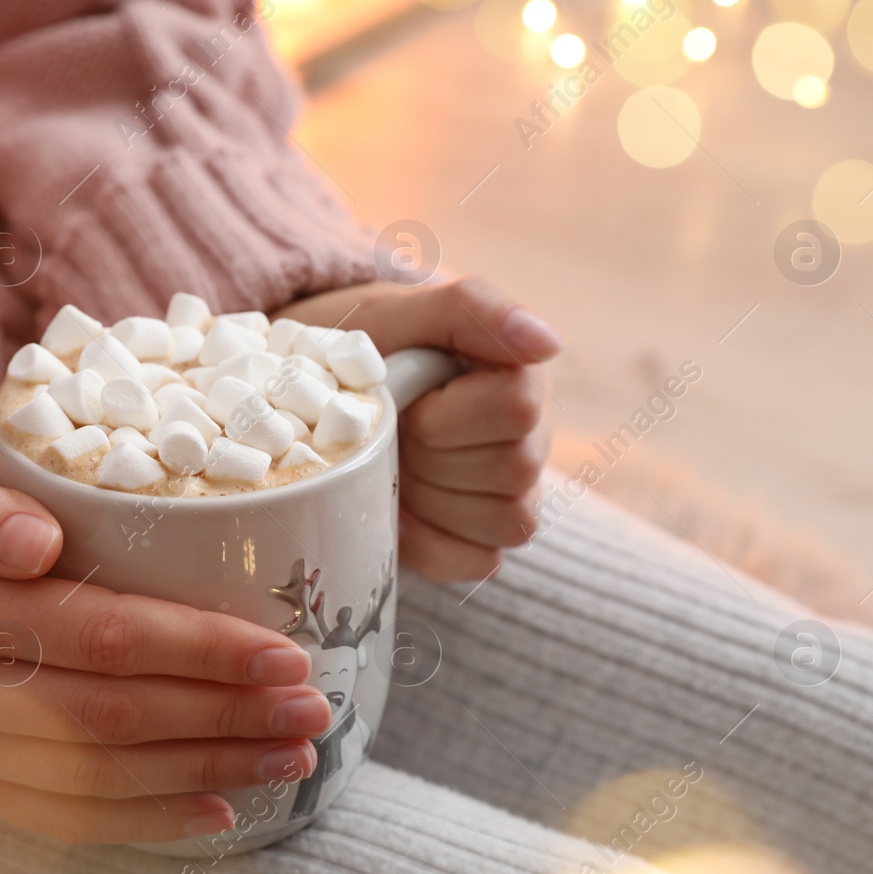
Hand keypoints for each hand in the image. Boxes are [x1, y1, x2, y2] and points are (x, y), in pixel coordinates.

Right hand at [0, 453, 325, 843]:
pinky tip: (215, 815)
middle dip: (227, 717)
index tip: (284, 652)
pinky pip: (61, 822)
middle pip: (118, 717)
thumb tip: (44, 543)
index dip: (202, 649)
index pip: (104, 635)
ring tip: (292, 758)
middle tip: (315, 709)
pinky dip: (145, 826)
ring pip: (101, 781)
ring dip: (207, 773)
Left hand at [272, 276, 561, 581]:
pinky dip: (428, 542)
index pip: (516, 410)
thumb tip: (548, 343)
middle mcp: (532, 438)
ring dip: (433, 498)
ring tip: (396, 464)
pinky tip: (398, 508)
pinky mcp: (484, 539)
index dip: (445, 413)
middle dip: (432, 453)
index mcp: (523, 377)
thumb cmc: (369, 348)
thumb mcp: (402, 314)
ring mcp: (514, 494)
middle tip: (395, 430)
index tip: (409, 395)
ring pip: (505, 522)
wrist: (325, 390)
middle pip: (511, 470)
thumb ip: (474, 311)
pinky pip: (479, 562)